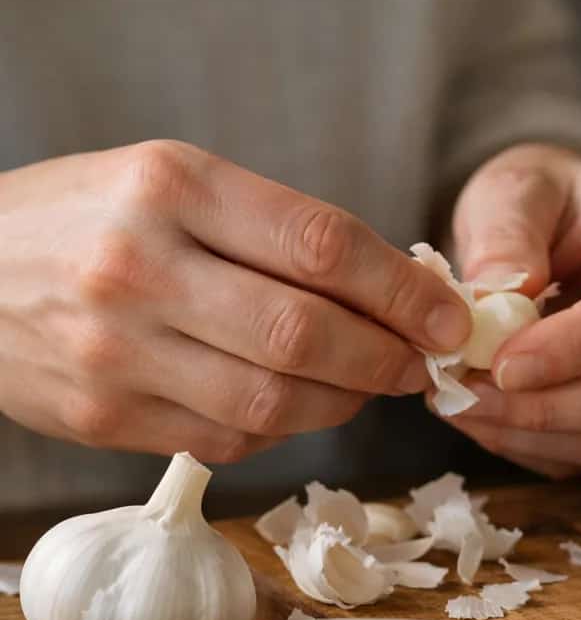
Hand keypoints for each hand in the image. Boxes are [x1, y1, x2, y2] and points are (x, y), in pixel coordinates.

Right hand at [0, 141, 470, 460]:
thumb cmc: (90, 217)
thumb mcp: (175, 182)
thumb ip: (279, 231)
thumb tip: (401, 291)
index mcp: (171, 186)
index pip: (323, 246)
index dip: (404, 292)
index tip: (450, 318)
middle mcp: (140, 266)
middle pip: (305, 335)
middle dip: (388, 358)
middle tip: (420, 362)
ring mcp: (115, 349)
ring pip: (274, 402)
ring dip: (344, 401)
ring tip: (367, 381)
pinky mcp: (103, 415)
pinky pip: (228, 438)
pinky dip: (280, 427)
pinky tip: (291, 401)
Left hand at [444, 144, 580, 477]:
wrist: (569, 225)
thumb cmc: (548, 201)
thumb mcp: (515, 188)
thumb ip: (505, 232)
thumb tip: (494, 295)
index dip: (576, 349)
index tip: (501, 365)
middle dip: (551, 404)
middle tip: (466, 395)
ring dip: (536, 430)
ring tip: (462, 402)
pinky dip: (538, 444)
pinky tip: (489, 416)